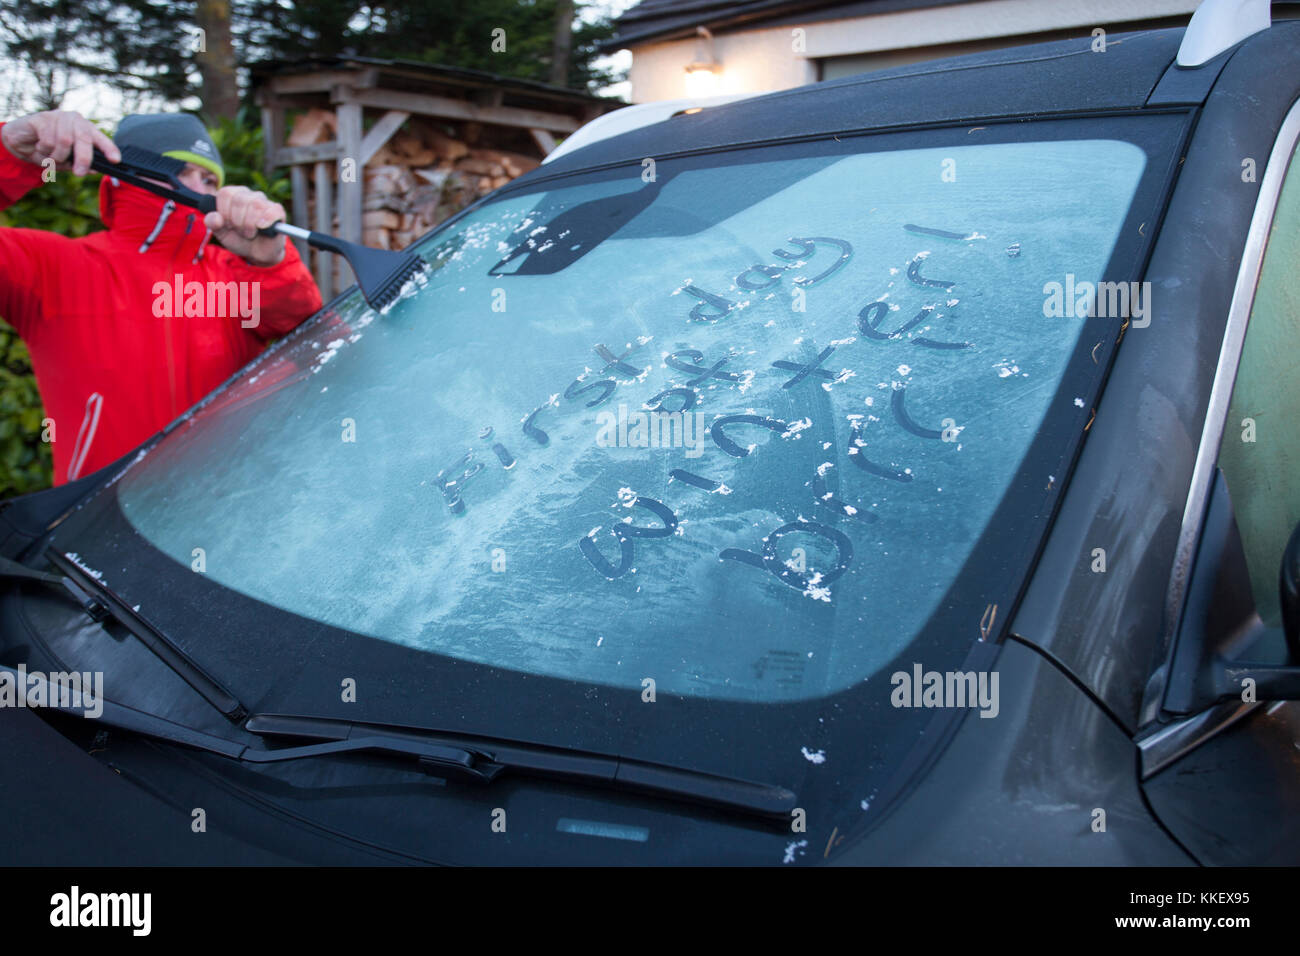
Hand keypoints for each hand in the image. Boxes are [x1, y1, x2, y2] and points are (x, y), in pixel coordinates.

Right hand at [1, 110, 118, 175]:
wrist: (21, 141)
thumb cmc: (49, 150)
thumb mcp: (67, 160)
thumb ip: (81, 164)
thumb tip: (96, 170)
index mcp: (86, 130)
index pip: (101, 138)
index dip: (109, 149)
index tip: (115, 160)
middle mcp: (75, 120)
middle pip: (84, 139)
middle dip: (83, 159)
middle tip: (79, 173)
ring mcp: (59, 117)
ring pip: (65, 141)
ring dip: (57, 156)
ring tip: (51, 158)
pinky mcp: (42, 118)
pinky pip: (48, 140)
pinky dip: (44, 150)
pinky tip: (40, 147)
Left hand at [204, 185, 286, 266]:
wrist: (256, 253)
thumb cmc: (239, 239)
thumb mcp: (221, 233)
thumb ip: (213, 223)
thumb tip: (216, 217)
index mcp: (233, 195)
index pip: (225, 193)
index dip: (224, 211)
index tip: (228, 224)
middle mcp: (249, 195)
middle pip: (240, 200)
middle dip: (237, 221)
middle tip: (240, 231)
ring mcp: (264, 202)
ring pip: (255, 205)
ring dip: (249, 225)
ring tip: (250, 233)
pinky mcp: (277, 211)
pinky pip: (273, 210)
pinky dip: (266, 220)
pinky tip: (261, 227)